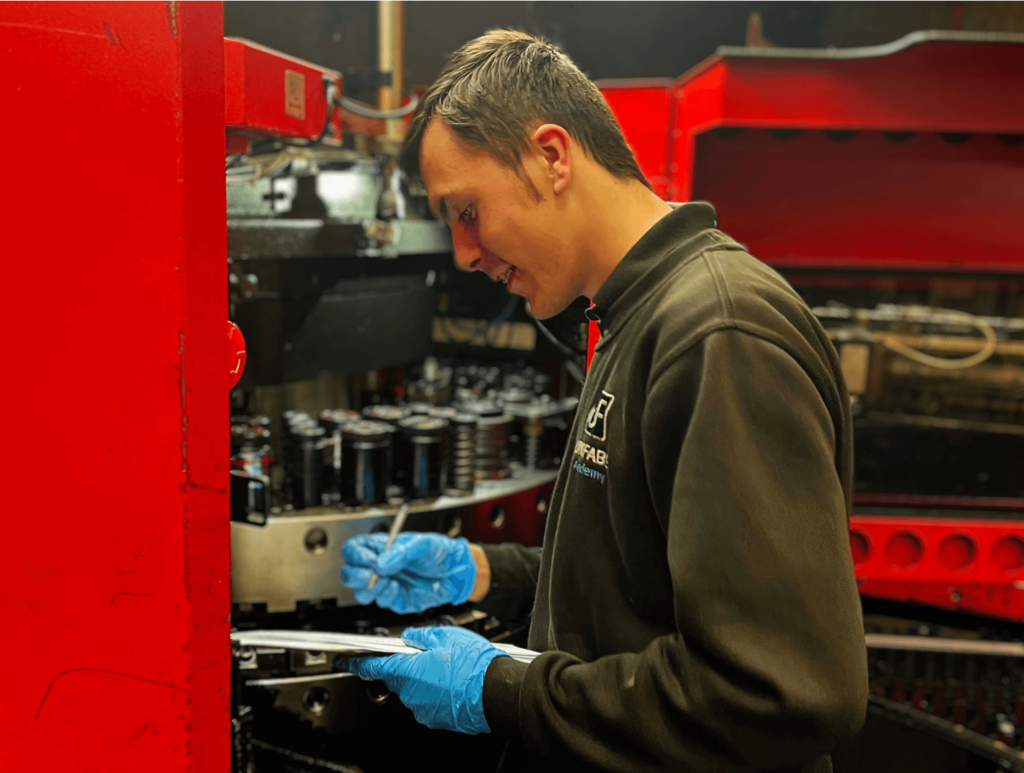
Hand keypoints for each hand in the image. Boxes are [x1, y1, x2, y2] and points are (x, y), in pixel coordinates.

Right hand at [341, 532, 476, 613]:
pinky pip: (381, 601)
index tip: (370, 560)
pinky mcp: (394, 599)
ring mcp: (385, 584)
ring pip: (360, 592)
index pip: (353, 550)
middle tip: (372, 574)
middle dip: (356, 575)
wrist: (457, 572)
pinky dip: (386, 595)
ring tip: (388, 580)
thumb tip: (380, 564)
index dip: (356, 556)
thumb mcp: (422, 543)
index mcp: (381, 547)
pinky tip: (398, 587)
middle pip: (349, 573)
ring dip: (370, 587)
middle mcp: (378, 566)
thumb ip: (400, 552)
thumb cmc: (440, 552)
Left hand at [343, 626, 507, 733]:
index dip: (356, 662)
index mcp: (408, 671)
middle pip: (396, 677)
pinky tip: (451, 681)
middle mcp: (411, 693)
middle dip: (405, 665)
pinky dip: (434, 691)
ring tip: (446, 667)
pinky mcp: (435, 718)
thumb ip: (421, 635)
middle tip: (426, 654)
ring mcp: (423, 709)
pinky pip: (426, 701)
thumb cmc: (473, 664)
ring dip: (422, 678)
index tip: (345, 660)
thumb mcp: (446, 636)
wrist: (497, 691)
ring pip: (413, 689)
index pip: (372, 666)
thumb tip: (410, 637)